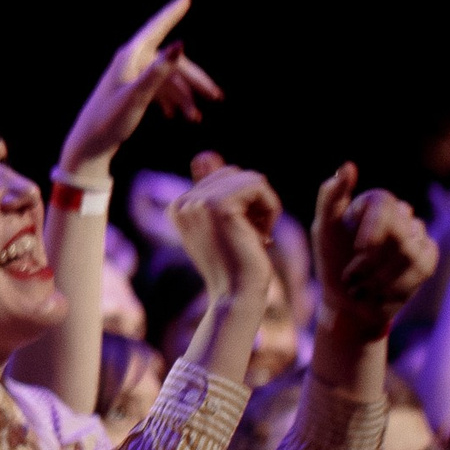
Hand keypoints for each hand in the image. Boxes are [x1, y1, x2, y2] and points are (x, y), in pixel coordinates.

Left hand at [56, 0, 223, 181]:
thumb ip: (159, 72)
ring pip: (168, 78)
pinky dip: (171, 100)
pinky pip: (158, 88)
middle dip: (195, 80)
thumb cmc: (108, 123)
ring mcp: (130, 75)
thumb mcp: (137, 98)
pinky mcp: (130, 90)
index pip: (156, 29)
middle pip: (171, 62)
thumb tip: (180, 44)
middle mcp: (130, 62)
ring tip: (196, 119)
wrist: (88, 148)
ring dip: (184, 96)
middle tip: (217, 97)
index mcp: (129, 57)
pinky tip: (178, 116)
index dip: (172, 12)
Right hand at [166, 155, 279, 305]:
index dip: (244, 203)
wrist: (236, 296)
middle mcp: (182, 201)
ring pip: (250, 177)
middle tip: (252, 235)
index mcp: (178, 205)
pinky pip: (259, 186)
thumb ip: (216, 192)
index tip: (241, 235)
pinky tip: (262, 234)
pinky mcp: (219, 205)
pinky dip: (271, 208)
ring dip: (264, 206)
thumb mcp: (225, 225)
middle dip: (254, 201)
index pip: (224, 177)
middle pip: (236, 172)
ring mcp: (197, 202)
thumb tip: (205, 154)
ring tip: (257, 235)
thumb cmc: (236, 266)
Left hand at [312, 164, 438, 343]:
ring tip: (359, 287)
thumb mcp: (325, 230)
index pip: (384, 203)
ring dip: (379, 277)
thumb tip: (347, 166)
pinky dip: (397, 285)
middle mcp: (399, 213)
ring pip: (410, 252)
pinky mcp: (428, 257)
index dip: (374, 226)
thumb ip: (331, 197)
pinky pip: (422, 268)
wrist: (348, 302)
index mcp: (373, 202)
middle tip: (350, 277)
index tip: (359, 249)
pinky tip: (380, 292)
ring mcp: (417, 235)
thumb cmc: (332, 262)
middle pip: (399, 230)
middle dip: (371, 260)